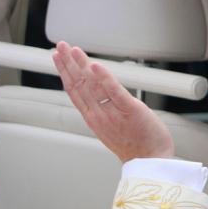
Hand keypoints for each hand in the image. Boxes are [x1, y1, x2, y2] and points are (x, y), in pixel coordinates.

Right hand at [52, 41, 173, 161]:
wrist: (150, 162)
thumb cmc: (135, 144)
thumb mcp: (111, 126)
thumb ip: (103, 108)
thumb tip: (100, 89)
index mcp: (93, 118)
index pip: (74, 90)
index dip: (64, 72)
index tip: (57, 57)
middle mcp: (98, 115)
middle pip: (78, 84)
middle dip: (68, 63)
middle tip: (60, 47)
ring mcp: (112, 113)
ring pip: (92, 85)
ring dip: (81, 65)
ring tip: (72, 50)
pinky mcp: (130, 110)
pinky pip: (114, 92)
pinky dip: (104, 78)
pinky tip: (95, 65)